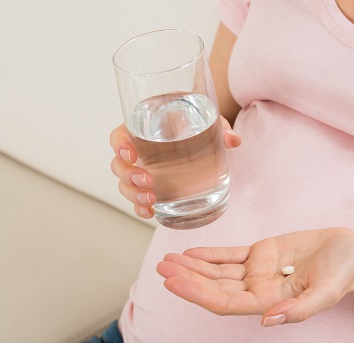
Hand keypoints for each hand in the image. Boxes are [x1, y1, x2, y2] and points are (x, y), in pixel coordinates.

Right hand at [109, 117, 241, 217]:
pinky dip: (140, 207)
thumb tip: (234, 140)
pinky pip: (137, 199)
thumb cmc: (196, 121)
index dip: (119, 145)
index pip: (119, 136)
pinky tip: (149, 212)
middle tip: (148, 181)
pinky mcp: (151, 186)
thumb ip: (219, 127)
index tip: (131, 154)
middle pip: (119, 165)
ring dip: (133, 194)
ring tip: (151, 200)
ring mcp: (142, 169)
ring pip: (125, 184)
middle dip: (128, 176)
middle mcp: (137, 150)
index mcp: (143, 128)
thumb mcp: (208, 119)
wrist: (202, 133)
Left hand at [156, 228, 353, 325]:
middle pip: (215, 286)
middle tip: (162, 269)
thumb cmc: (342, 273)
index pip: (225, 302)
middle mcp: (259, 288)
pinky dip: (210, 254)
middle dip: (188, 279)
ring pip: (218, 271)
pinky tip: (191, 253)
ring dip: (193, 267)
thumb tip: (268, 321)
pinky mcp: (262, 253)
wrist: (352, 252)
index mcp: (270, 302)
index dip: (197, 294)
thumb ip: (299, 310)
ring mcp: (258, 271)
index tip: (174, 283)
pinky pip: (230, 256)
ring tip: (168, 262)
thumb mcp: (326, 293)